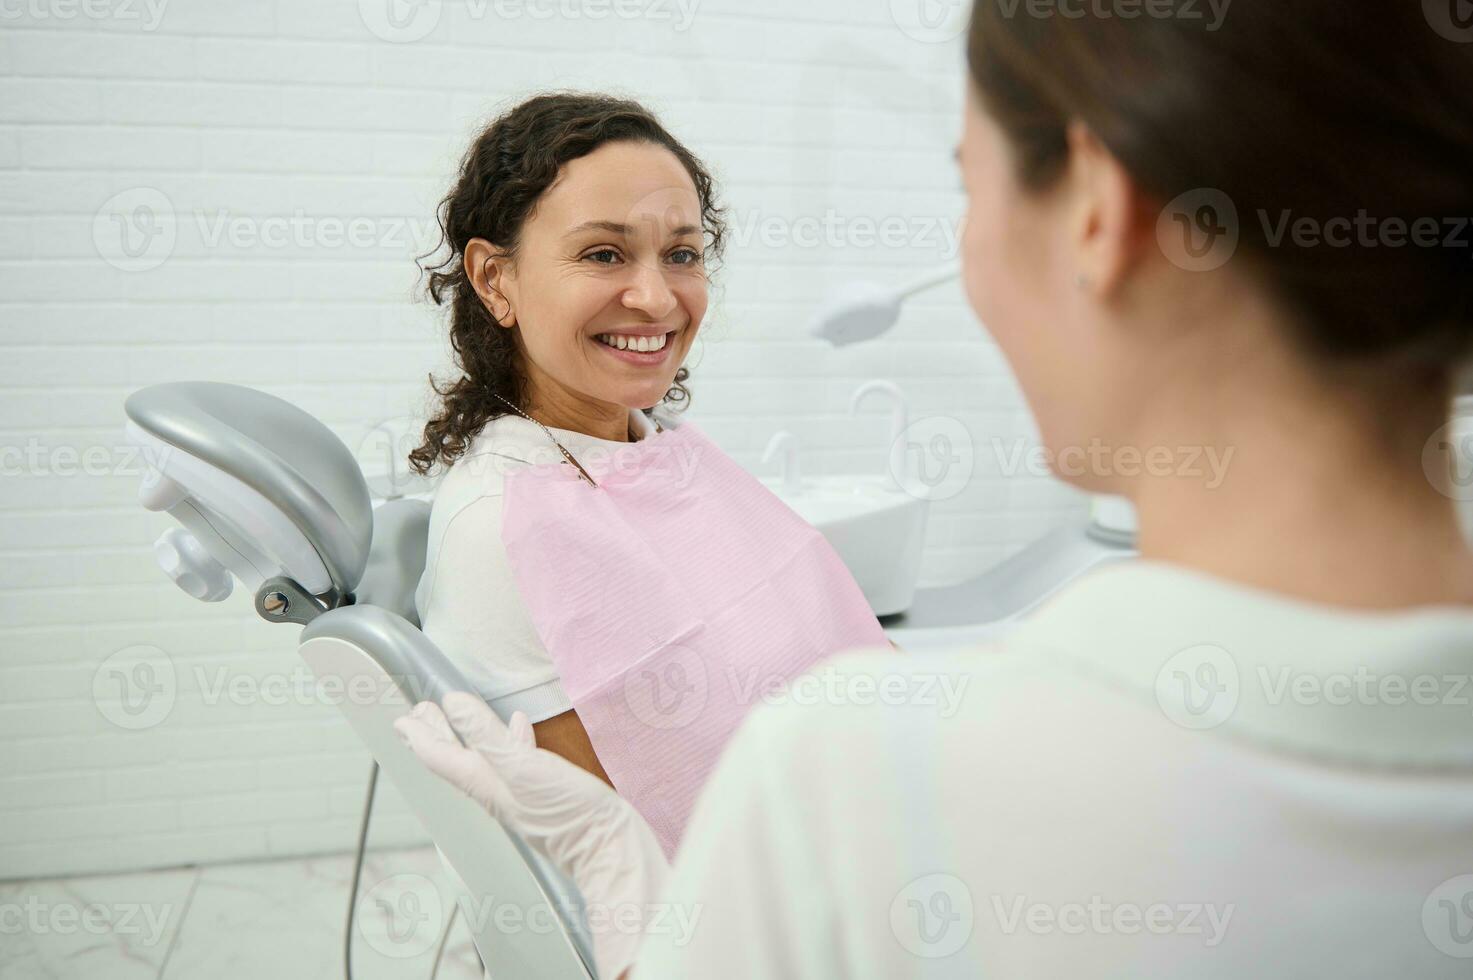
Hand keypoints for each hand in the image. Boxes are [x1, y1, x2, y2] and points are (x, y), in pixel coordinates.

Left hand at [394, 692, 668, 979]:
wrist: (604, 845)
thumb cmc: (563, 811)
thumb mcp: (521, 766)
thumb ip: (486, 734)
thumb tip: (452, 703)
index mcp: (483, 782)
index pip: (440, 756)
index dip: (420, 735)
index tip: (403, 718)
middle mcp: (494, 788)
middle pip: (455, 758)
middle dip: (436, 734)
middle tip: (419, 714)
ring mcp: (518, 791)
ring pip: (482, 756)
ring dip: (466, 734)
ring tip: (460, 715)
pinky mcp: (542, 789)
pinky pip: (515, 757)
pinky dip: (509, 738)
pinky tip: (521, 726)